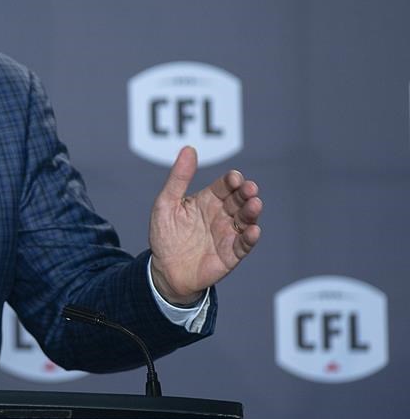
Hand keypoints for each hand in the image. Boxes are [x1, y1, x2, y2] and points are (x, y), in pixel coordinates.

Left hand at [149, 146, 261, 304]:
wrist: (164, 270)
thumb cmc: (165, 235)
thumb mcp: (166, 204)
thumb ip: (178, 178)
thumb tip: (189, 149)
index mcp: (207, 200)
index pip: (224, 186)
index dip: (231, 181)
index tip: (234, 177)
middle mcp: (221, 215)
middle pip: (238, 200)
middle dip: (245, 193)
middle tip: (249, 188)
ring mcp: (228, 234)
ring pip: (245, 220)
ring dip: (251, 212)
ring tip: (254, 204)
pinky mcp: (231, 254)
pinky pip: (244, 245)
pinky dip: (250, 238)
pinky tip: (253, 230)